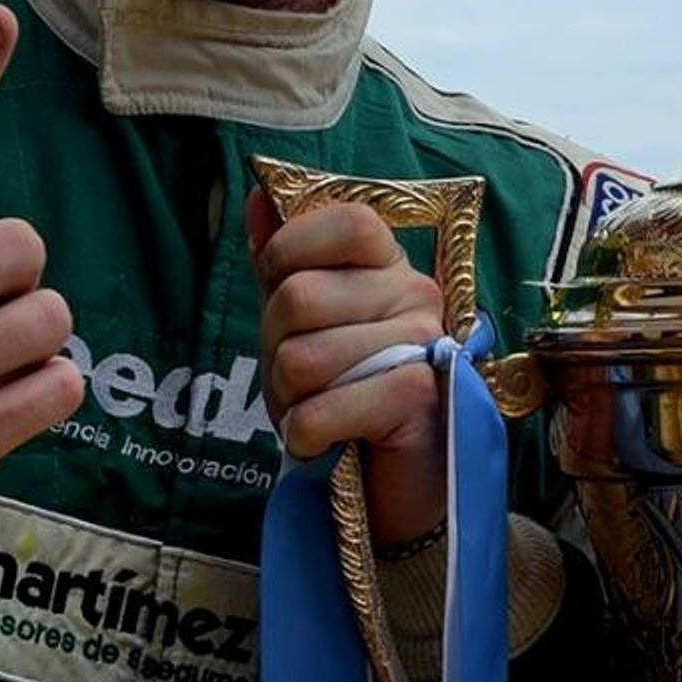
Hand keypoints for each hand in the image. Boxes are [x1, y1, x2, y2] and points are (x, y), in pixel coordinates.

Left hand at [246, 186, 446, 548]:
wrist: (396, 489)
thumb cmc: (346, 401)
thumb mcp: (305, 327)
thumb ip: (285, 261)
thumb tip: (258, 193)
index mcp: (391, 268)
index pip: (346, 219)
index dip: (291, 251)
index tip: (282, 291)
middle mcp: (416, 297)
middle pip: (298, 297)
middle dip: (276, 350)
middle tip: (303, 380)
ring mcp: (423, 346)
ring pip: (303, 359)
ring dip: (290, 401)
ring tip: (320, 410)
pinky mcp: (419, 400)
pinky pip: (322, 409)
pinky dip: (306, 435)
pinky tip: (326, 440)